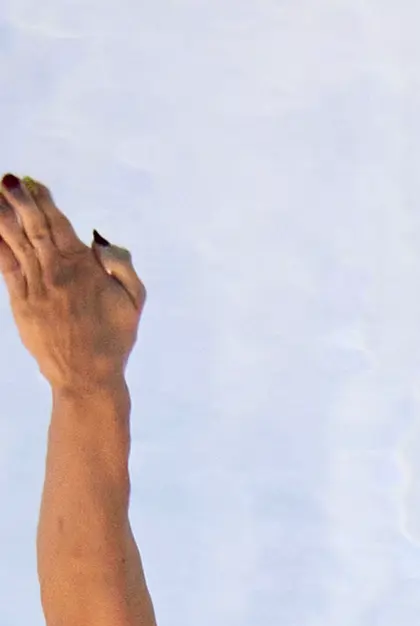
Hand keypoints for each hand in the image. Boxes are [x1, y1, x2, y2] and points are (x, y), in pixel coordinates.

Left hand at [0, 173, 143, 390]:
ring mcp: (36, 286)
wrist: (87, 377)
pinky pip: (5, 266)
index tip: (32, 183)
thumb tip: (98, 242)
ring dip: (4, 216)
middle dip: (19, 200)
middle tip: (9, 180)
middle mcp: (56, 270)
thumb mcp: (134, 301)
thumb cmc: (114, 341)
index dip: (43, 200)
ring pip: (15, 241)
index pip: (58, 224)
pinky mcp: (21, 303)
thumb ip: (121, 266)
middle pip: (33, 225)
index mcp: (82, 266)